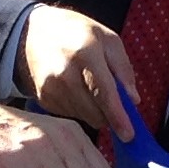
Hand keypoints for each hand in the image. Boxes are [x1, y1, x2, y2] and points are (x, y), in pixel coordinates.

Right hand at [21, 5, 139, 138]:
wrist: (36, 32)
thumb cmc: (79, 34)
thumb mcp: (109, 40)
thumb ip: (123, 69)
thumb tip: (132, 100)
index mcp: (85, 53)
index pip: (104, 93)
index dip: (117, 116)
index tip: (128, 135)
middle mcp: (65, 73)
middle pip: (95, 112)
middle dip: (109, 114)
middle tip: (113, 102)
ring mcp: (51, 88)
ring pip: (84, 117)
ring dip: (94, 110)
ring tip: (89, 86)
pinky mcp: (44, 98)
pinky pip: (71, 115)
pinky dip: (80, 108)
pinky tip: (75, 89)